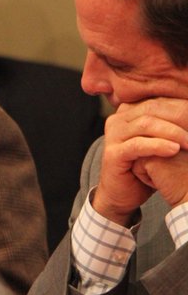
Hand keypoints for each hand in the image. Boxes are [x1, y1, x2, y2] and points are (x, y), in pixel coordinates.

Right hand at [94, 98, 187, 222]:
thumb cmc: (147, 165)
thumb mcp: (160, 140)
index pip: (160, 101)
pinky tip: (174, 150)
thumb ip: (172, 125)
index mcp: (130, 110)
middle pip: (153, 108)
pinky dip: (158, 146)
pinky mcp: (113, 153)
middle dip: (181, 117)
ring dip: (173, 132)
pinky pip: (138, 145)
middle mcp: (118, 119)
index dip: (183, 106)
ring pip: (146, 124)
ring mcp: (113, 135)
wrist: (123, 193)